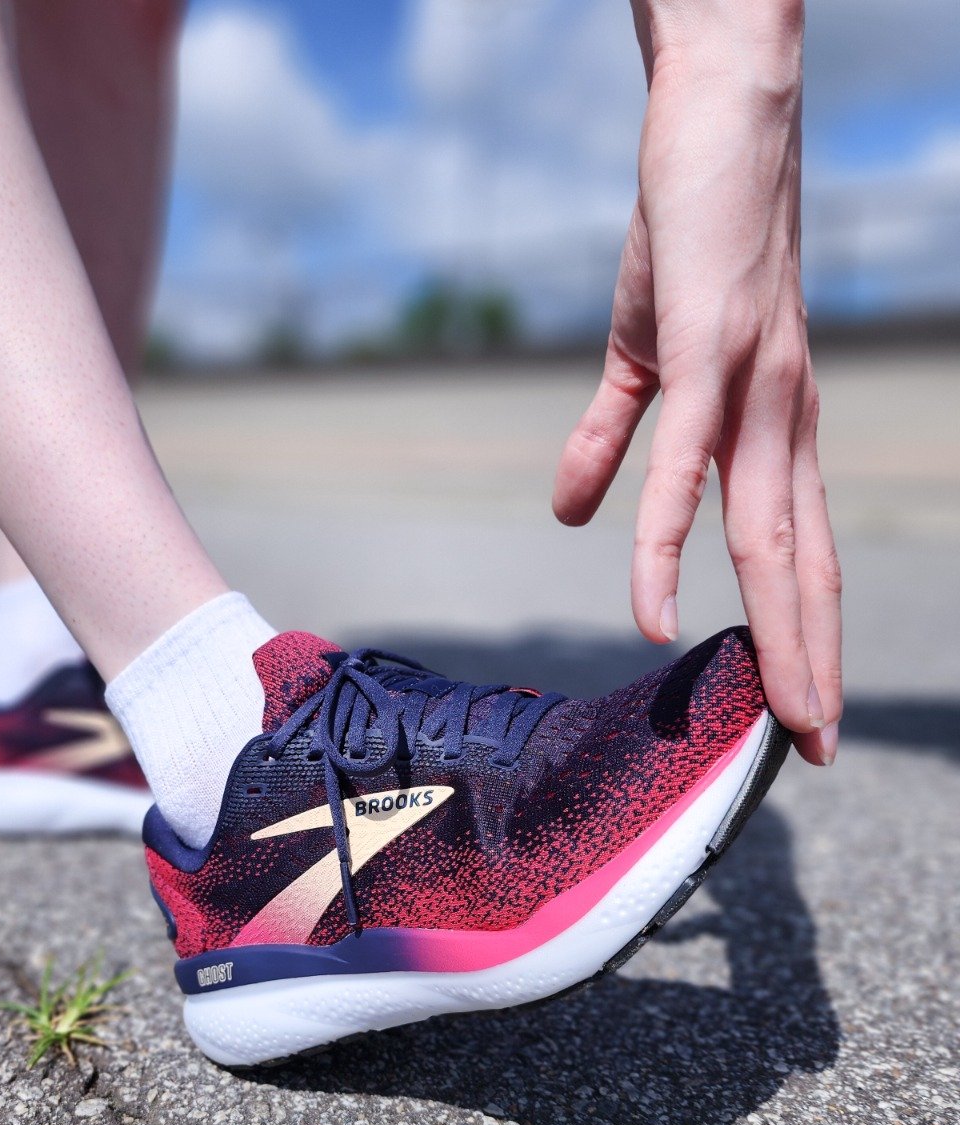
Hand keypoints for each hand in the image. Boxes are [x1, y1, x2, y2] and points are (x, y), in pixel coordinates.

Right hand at [552, 0, 840, 765]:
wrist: (723, 123)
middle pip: (804, 563)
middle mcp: (786, 422)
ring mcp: (756, 392)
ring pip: (769, 535)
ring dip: (778, 632)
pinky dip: (669, 550)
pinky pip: (683, 470)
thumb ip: (608, 440)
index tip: (802, 703)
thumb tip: (565, 516)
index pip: (800, 547)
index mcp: (775, 427)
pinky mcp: (709, 356)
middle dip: (813, 659)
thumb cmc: (689, 237)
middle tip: (816, 745)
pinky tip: (656, 618)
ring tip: (783, 720)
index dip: (804, 628)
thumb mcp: (643, 358)